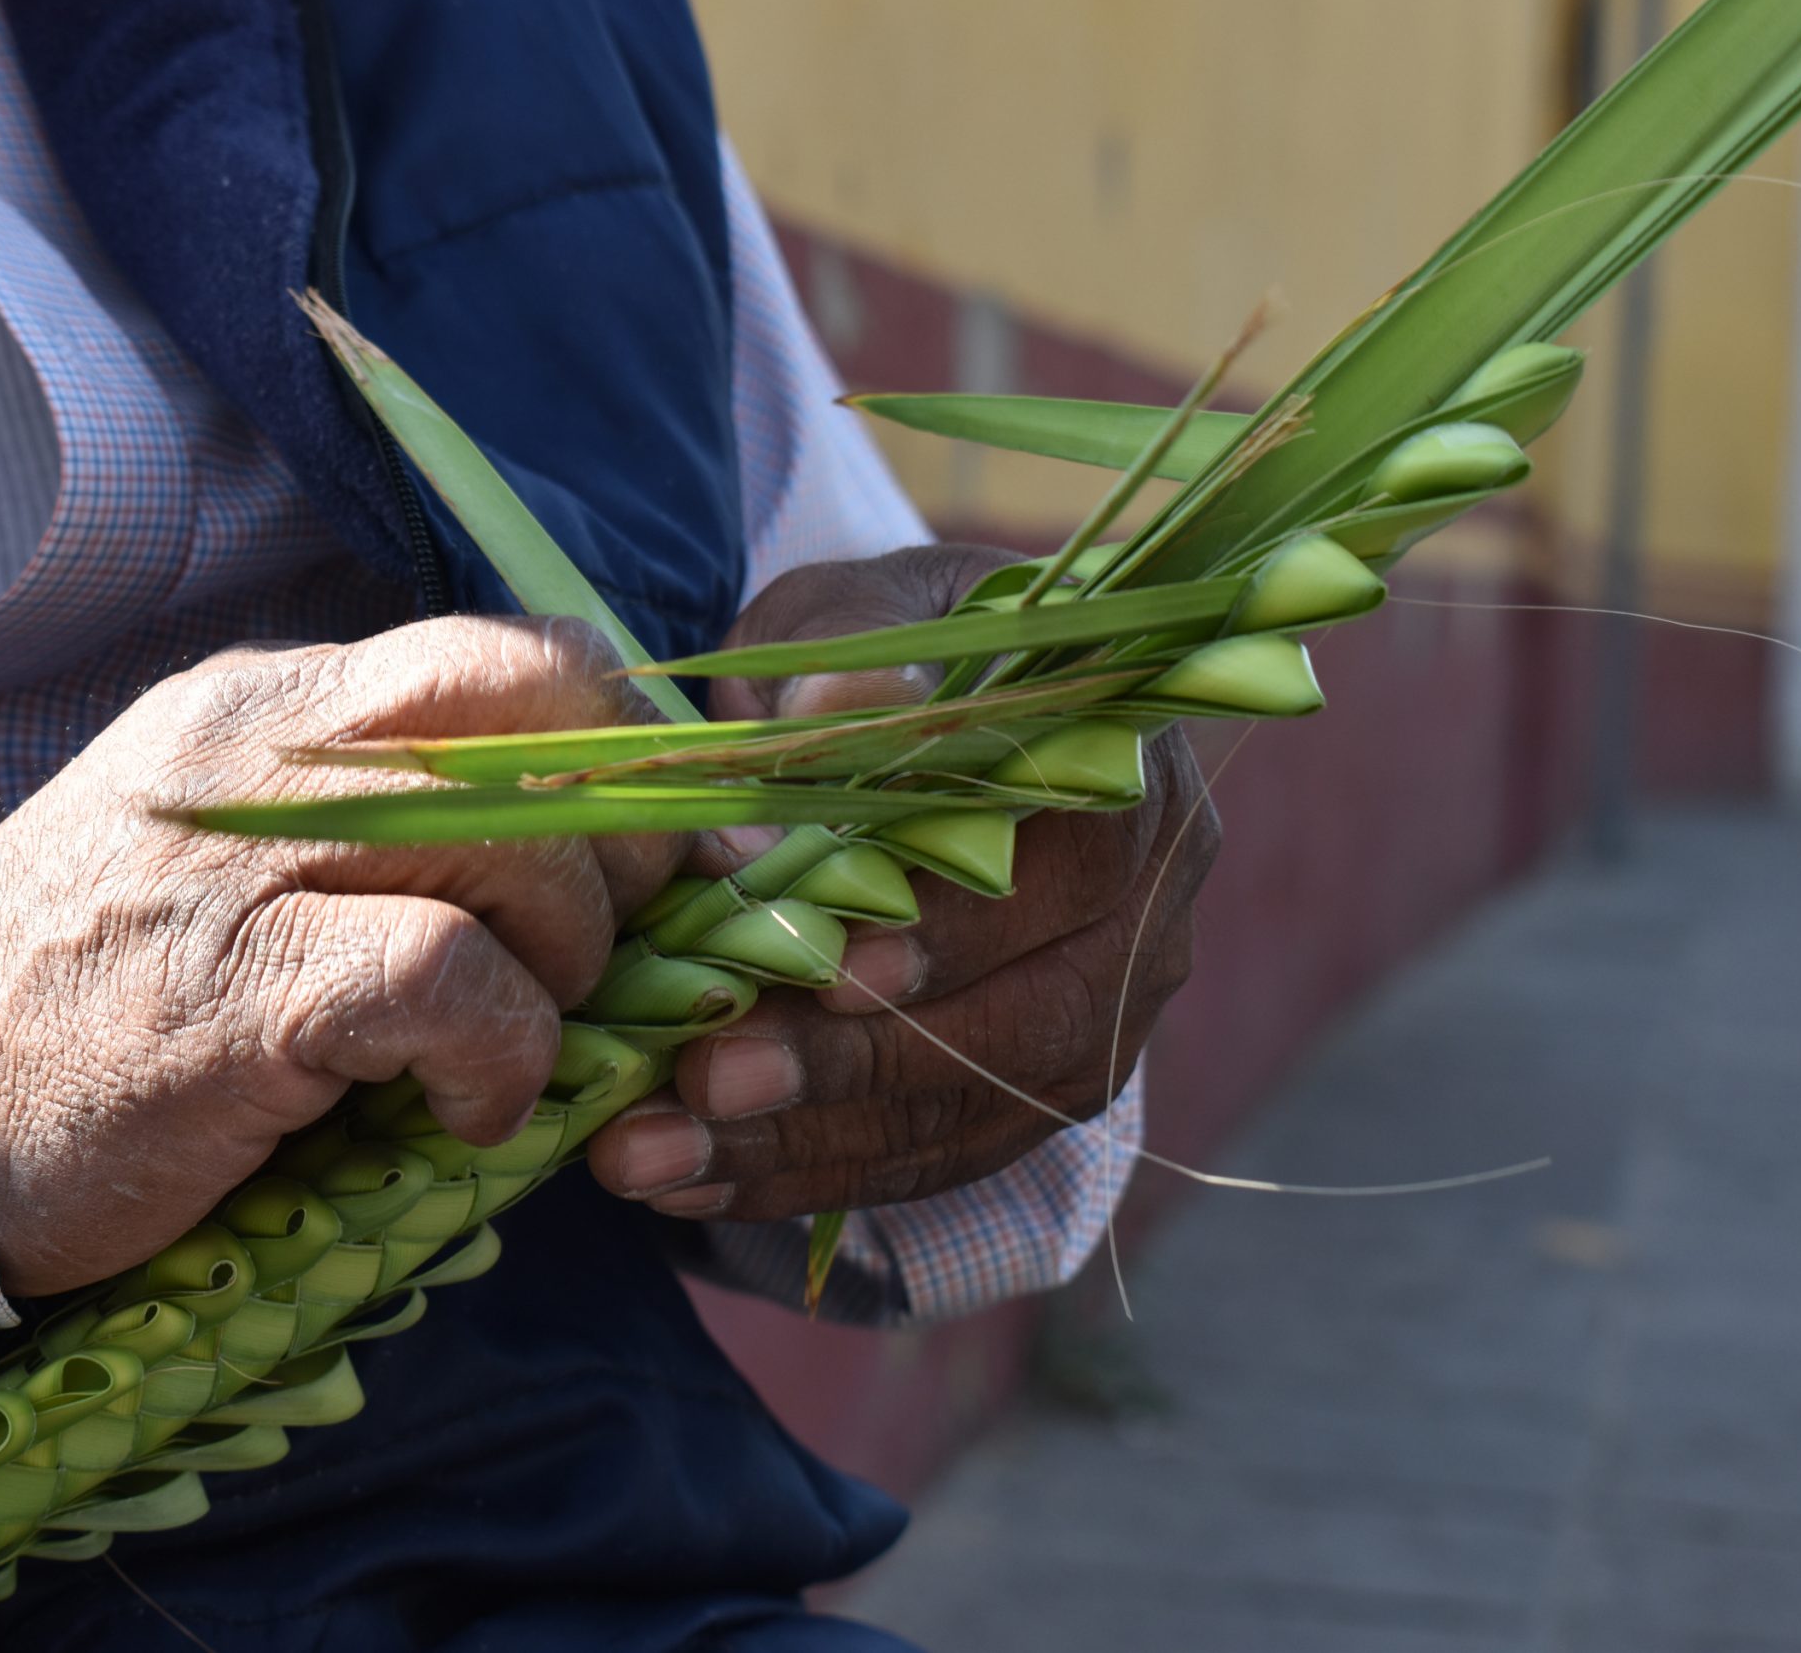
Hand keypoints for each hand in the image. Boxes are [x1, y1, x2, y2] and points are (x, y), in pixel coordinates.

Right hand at [0, 617, 681, 1294]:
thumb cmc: (93, 1001)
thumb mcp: (228, 855)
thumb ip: (370, 819)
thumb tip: (574, 844)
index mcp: (272, 705)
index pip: (511, 655)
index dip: (615, 753)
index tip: (627, 861)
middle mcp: (264, 750)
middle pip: (532, 711)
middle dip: (621, 838)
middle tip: (595, 953)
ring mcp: (243, 861)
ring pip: (513, 839)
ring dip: (567, 963)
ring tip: (511, 1044)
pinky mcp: (236, 992)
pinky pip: (448, 978)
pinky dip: (498, 1054)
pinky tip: (464, 1112)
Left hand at [585, 545, 1219, 1221]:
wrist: (907, 715)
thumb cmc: (876, 660)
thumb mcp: (852, 622)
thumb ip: (846, 669)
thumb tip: (830, 716)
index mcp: (1128, 774)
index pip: (1069, 867)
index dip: (953, 929)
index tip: (827, 974)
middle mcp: (1150, 912)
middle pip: (1024, 1018)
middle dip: (853, 1063)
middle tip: (704, 1079)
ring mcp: (1103, 1017)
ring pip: (971, 1110)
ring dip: (803, 1141)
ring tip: (651, 1152)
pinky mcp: (1037, 1095)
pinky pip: (933, 1158)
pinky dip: (804, 1174)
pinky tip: (687, 1179)